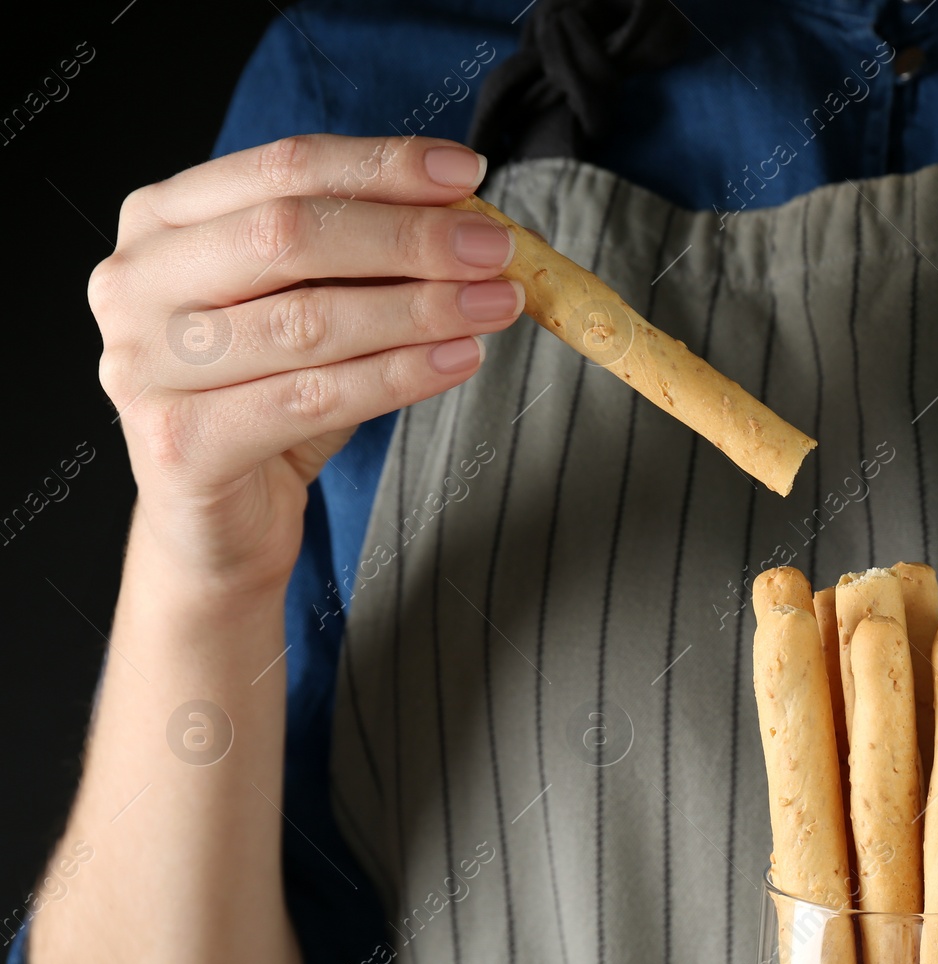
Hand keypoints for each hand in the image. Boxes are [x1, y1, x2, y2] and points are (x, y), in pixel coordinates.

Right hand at [91, 134, 526, 593]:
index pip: (283, 168)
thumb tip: (464, 216)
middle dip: (409, 237)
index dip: (383, 165)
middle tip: (494, 249)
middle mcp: (135, 282)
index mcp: (163, 220)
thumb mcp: (314, 305)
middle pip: (290, 234)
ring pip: (308, 320)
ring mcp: (146, 364)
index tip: (468, 173)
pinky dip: (400, 376)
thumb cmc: (270, 397)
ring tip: (496, 305)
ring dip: (420, 308)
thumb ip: (363, 255)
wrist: (223, 517)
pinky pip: (313, 397)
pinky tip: (460, 359)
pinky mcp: (182, 443)